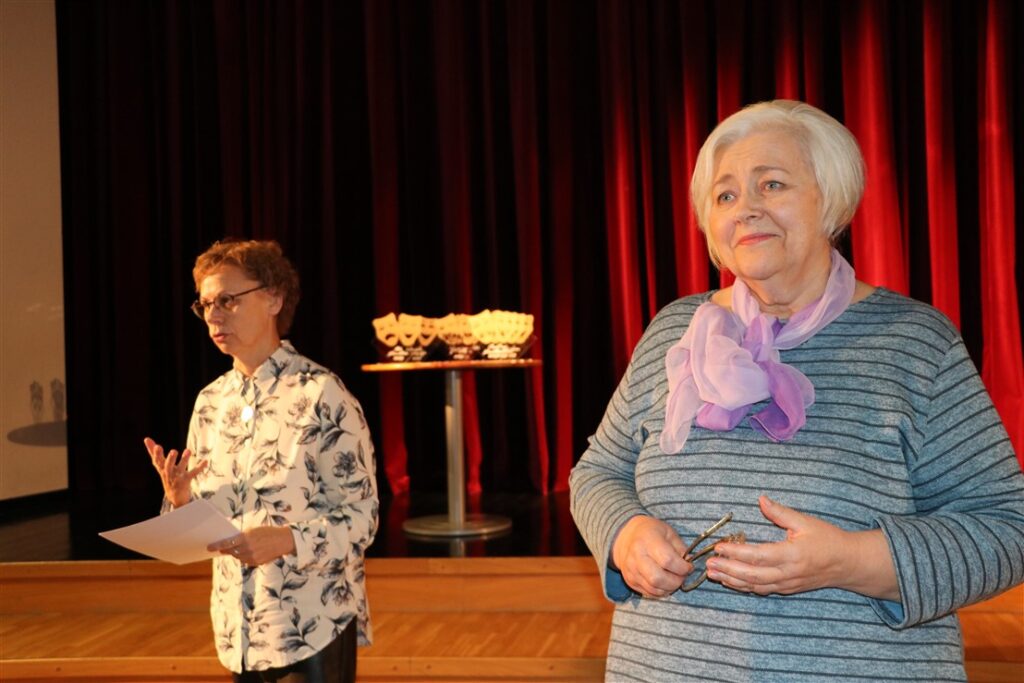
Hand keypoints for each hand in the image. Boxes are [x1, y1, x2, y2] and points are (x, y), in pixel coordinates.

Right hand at [144, 437, 206, 507]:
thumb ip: (154, 452)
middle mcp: (169, 473)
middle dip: (171, 459)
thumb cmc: (167, 476)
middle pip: (168, 466)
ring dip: (185, 459)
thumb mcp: (160, 465)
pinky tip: (206, 461)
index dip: (156, 454)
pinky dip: (200, 467)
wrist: (174, 497)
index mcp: (162, 469)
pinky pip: (194, 473)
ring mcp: (178, 477)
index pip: (157, 461)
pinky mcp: (187, 480)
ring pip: (181, 468)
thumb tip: (146, 438)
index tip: (157, 446)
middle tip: (174, 451)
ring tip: (188, 450)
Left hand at [208, 526, 296, 565]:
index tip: (209, 547)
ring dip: (235, 553)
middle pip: (231, 551)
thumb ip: (241, 535)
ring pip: (237, 557)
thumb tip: (229, 540)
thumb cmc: (268, 532)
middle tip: (220, 548)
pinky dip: (243, 556)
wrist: (283, 541)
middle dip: (225, 550)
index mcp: (245, 538)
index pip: (227, 544)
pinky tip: (248, 552)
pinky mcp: (256, 563)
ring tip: (239, 548)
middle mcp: (247, 549)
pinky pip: (245, 561)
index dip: (216, 546)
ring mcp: (251, 557)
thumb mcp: (253, 530)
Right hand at [611, 515, 692, 596]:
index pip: (667, 560)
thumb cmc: (651, 532)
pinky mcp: (629, 580)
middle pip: (658, 578)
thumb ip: (680, 548)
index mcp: (648, 539)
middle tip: (682, 576)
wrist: (625, 537)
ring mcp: (631, 569)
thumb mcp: (668, 532)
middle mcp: (636, 555)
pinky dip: (661, 591)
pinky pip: (648, 593)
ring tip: (674, 580)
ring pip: (654, 589)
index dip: (682, 567)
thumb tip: (689, 564)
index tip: (689, 567)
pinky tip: (665, 583)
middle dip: (676, 581)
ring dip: (669, 588)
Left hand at [706, 495, 898, 599]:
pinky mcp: (786, 589)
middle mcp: (788, 573)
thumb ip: (780, 513)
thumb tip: (761, 500)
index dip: (736, 552)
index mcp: (792, 554)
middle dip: (728, 569)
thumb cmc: (828, 540)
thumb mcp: (805, 522)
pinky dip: (743, 587)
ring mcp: (787, 584)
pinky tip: (730, 581)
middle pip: (752, 575)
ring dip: (732, 580)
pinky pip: (761, 590)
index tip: (719, 546)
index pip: (758, 555)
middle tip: (708, 563)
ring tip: (712, 574)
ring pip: (754, 586)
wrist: (848, 564)